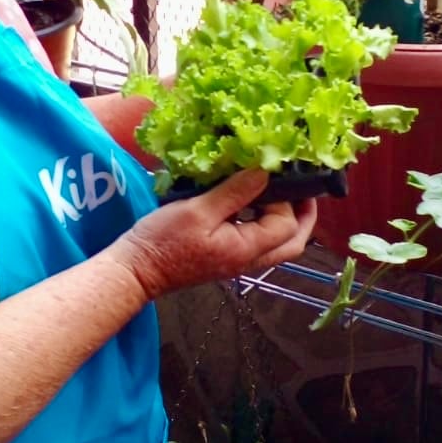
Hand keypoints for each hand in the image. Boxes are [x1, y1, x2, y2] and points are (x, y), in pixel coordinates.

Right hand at [109, 168, 316, 300]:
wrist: (137, 271)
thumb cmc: (163, 241)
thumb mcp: (198, 210)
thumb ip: (234, 192)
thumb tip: (264, 171)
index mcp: (246, 249)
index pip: (285, 225)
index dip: (285, 198)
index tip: (269, 173)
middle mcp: (248, 260)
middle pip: (293, 244)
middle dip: (304, 216)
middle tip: (305, 188)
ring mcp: (237, 261)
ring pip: (277, 245)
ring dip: (287, 220)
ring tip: (282, 191)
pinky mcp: (225, 257)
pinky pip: (258, 242)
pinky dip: (265, 223)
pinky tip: (252, 202)